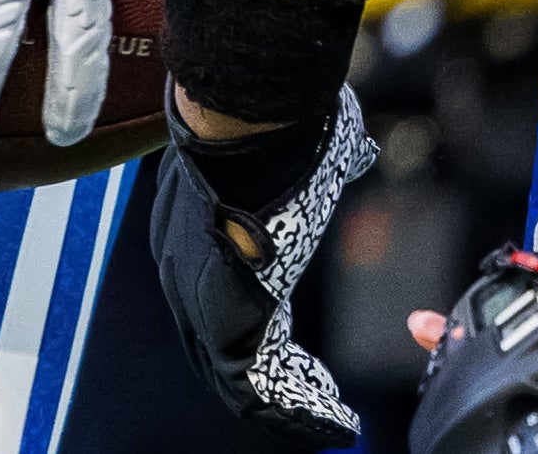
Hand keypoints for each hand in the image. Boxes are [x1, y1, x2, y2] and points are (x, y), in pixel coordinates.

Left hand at [149, 89, 375, 440]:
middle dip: (269, 384)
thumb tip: (354, 152)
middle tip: (315, 402)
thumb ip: (320, 166)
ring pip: (238, 377)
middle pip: (218, 351)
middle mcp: (183, 270)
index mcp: (192, 233)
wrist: (246, 116)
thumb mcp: (290, 151)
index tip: (294, 360)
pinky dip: (299, 411)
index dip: (253, 336)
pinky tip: (334, 420)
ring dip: (289, 406)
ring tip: (329, 419)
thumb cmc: (268, 122)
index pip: (214, 304)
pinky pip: (259, 385)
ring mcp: (200, 296)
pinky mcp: (230, 314)